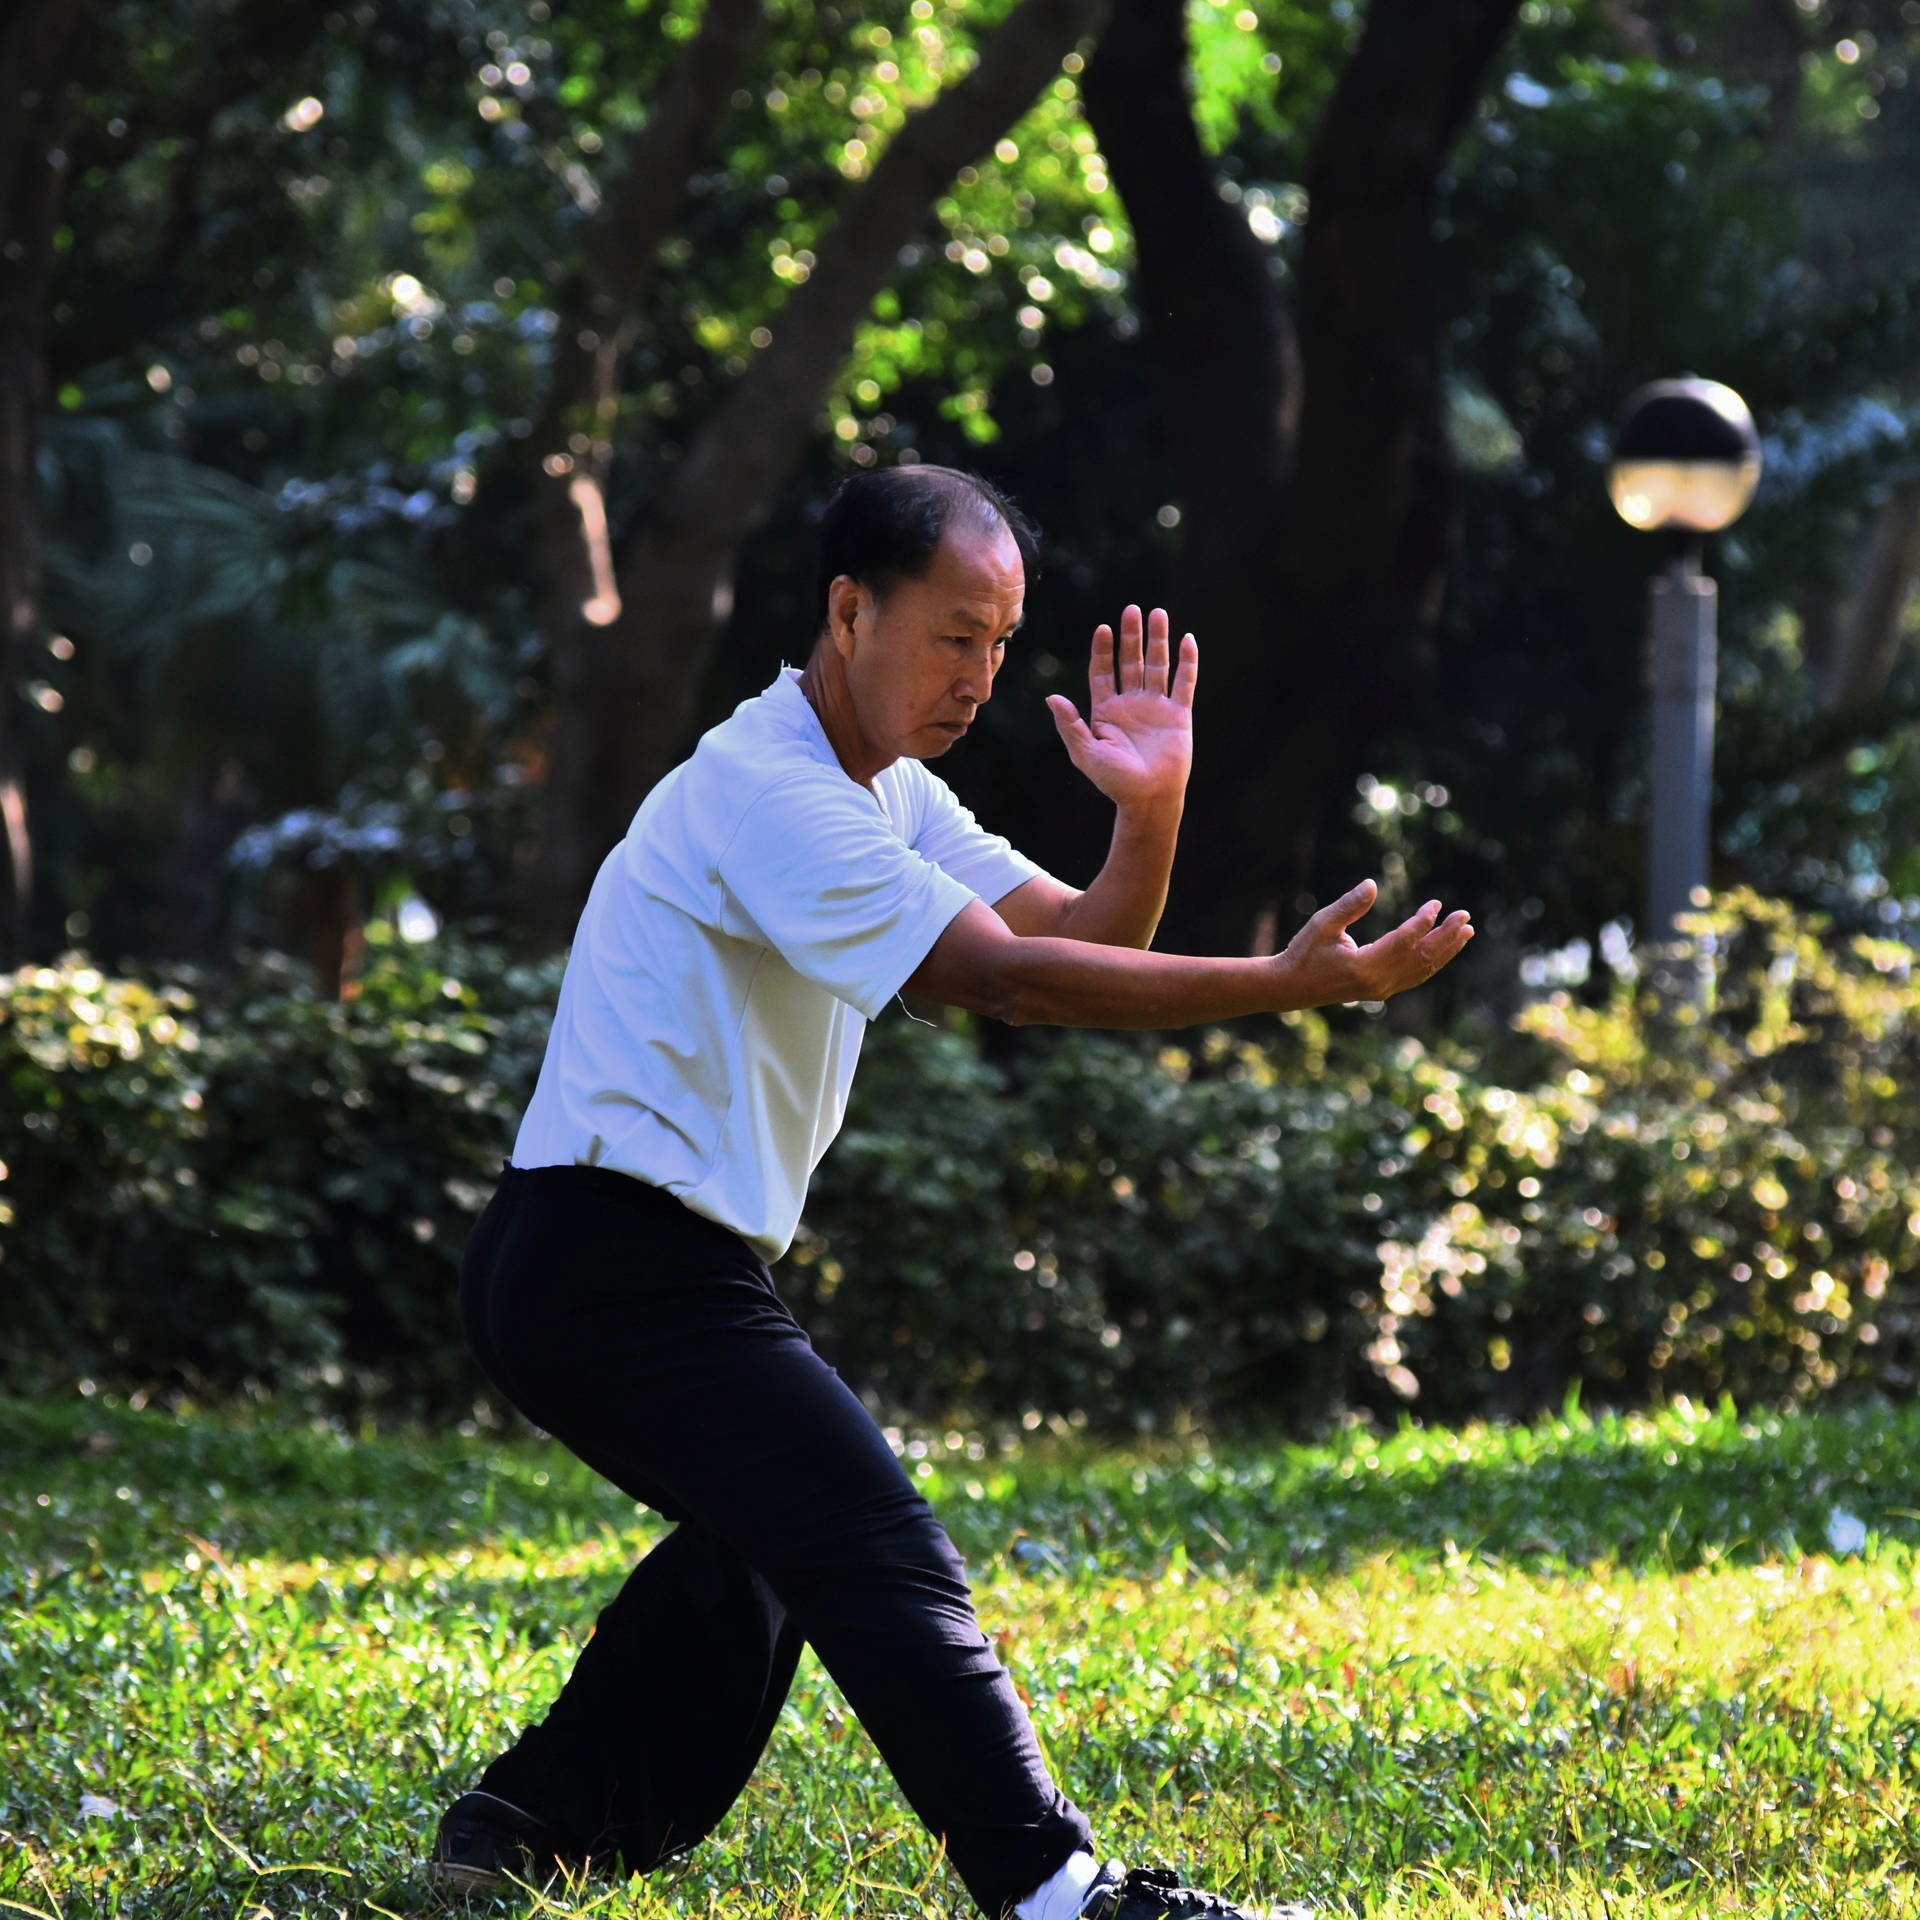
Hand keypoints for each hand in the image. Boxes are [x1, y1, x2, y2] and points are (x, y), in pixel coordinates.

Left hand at [1045, 604, 1196, 813]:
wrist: (1148, 799)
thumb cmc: (1115, 782)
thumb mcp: (1086, 753)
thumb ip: (1069, 725)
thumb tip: (1051, 697)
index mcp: (1106, 711)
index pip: (1103, 673)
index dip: (1103, 651)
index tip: (1103, 629)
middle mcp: (1131, 704)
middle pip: (1130, 662)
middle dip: (1130, 636)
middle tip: (1131, 610)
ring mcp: (1156, 707)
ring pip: (1157, 666)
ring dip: (1158, 640)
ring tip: (1157, 613)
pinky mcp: (1179, 715)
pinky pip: (1184, 683)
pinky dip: (1186, 662)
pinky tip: (1186, 640)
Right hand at [1274, 880, 1473, 1007]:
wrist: (1290, 987)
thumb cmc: (1304, 952)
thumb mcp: (1322, 924)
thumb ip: (1348, 905)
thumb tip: (1372, 884)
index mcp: (1363, 967)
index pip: (1404, 942)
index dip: (1423, 922)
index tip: (1436, 904)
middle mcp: (1378, 982)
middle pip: (1421, 958)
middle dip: (1446, 936)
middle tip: (1465, 917)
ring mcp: (1382, 990)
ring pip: (1423, 970)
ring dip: (1446, 950)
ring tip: (1465, 932)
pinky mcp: (1381, 991)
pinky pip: (1415, 976)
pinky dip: (1433, 962)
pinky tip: (1443, 949)